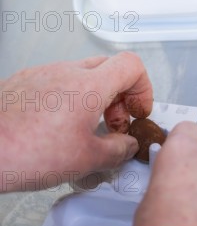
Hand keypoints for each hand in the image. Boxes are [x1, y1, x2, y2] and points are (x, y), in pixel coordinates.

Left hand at [0, 53, 152, 191]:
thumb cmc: (26, 152)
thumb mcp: (86, 160)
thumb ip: (117, 150)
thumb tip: (126, 146)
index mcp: (88, 86)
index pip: (131, 66)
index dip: (143, 89)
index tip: (138, 111)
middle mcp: (66, 72)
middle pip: (109, 68)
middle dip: (119, 97)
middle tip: (115, 124)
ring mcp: (43, 74)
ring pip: (82, 75)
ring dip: (94, 98)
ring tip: (87, 129)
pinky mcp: (24, 82)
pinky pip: (57, 82)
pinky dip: (69, 100)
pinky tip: (59, 127)